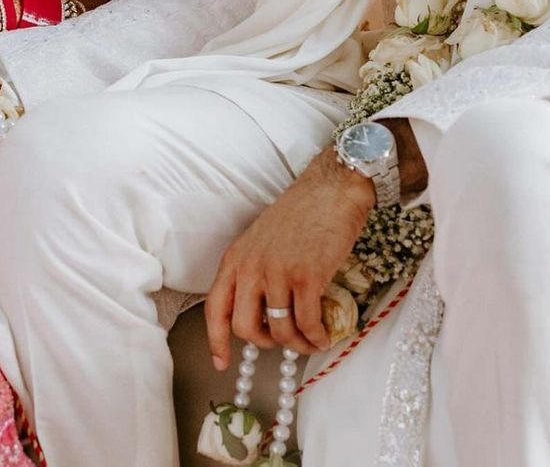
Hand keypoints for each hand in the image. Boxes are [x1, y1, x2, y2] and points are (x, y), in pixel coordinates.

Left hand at [205, 148, 375, 370]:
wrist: (333, 188)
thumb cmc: (303, 210)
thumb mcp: (263, 238)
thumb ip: (256, 270)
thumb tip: (264, 312)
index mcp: (237, 256)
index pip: (216, 307)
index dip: (216, 340)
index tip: (221, 361)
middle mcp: (251, 266)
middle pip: (245, 328)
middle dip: (265, 343)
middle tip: (282, 340)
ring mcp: (278, 272)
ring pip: (280, 330)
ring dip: (297, 344)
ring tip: (311, 340)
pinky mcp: (307, 277)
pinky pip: (308, 323)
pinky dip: (317, 337)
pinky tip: (325, 336)